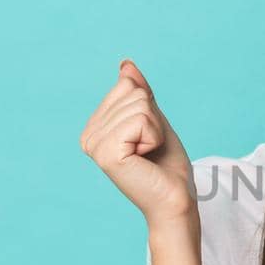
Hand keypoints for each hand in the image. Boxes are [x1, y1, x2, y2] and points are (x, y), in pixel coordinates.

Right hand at [79, 59, 195, 228]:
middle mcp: (88, 135)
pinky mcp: (106, 152)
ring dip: (155, 129)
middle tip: (151, 149)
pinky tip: (146, 158)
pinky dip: (154, 136)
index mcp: (95, 127)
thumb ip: (138, 93)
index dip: (149, 110)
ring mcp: (94, 144)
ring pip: (138, 104)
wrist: (176, 199)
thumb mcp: (153, 120)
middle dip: (153, 119)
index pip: (126, 86)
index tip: (148, 138)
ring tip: (149, 154)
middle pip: (132, 92)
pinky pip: (140, 119)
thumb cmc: (166, 165)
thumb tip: (125, 65)